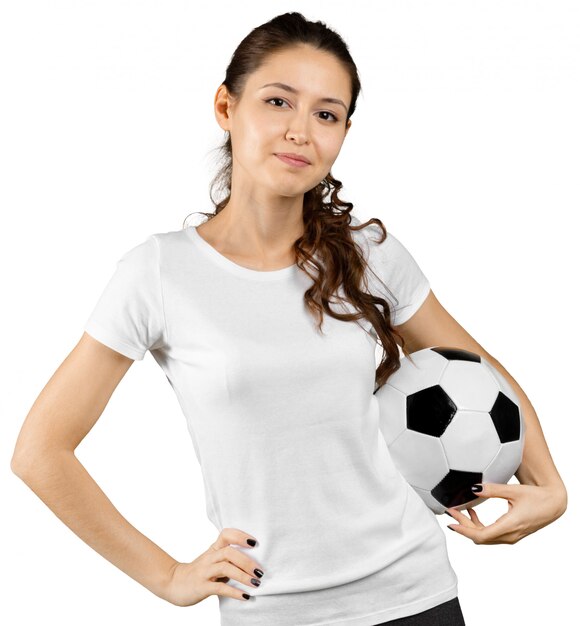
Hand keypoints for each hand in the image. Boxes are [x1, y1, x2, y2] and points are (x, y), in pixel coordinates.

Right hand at [163, 528, 263, 606]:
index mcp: (213, 549)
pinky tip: (245, 596)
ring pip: (225, 567)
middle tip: (260, 571)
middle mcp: (209, 557)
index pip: (226, 534)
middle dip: (247, 561)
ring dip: (243, 575)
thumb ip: (228, 559)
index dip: (241, 536)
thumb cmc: (198, 572)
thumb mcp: (212, 561)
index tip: (255, 543)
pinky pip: (219, 588)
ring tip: (256, 583)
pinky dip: (234, 592)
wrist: (172, 583)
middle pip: (229, 552)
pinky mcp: (201, 587)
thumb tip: (252, 562)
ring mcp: (204, 572)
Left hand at [445, 482, 567, 544]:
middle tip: (451, 511)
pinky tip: (473, 513)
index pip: (481, 535)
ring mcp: (512, 537)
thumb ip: (492, 490)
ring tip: (460, 511)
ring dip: (471, 526)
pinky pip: (492, 535)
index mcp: (510, 526)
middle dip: (463, 526)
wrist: (554, 504)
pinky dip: (480, 526)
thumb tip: (473, 488)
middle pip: (480, 537)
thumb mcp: (513, 491)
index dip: (464, 530)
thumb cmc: (537, 497)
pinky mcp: (512, 534)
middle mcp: (510, 535)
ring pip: (486, 537)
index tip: (451, 522)